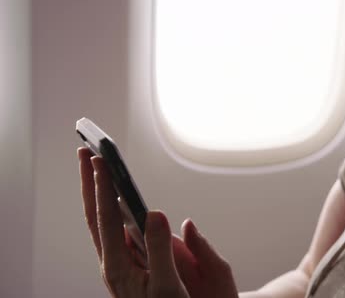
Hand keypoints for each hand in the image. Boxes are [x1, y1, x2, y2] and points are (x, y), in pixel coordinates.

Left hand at [78, 147, 238, 297]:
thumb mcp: (168, 285)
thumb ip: (160, 250)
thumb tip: (154, 213)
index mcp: (118, 265)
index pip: (106, 218)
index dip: (103, 187)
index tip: (101, 160)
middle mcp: (112, 261)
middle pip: (95, 215)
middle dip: (90, 183)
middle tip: (85, 152)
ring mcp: (117, 262)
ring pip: (101, 221)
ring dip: (97, 193)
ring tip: (96, 169)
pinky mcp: (125, 264)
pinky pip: (111, 229)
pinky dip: (108, 207)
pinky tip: (114, 200)